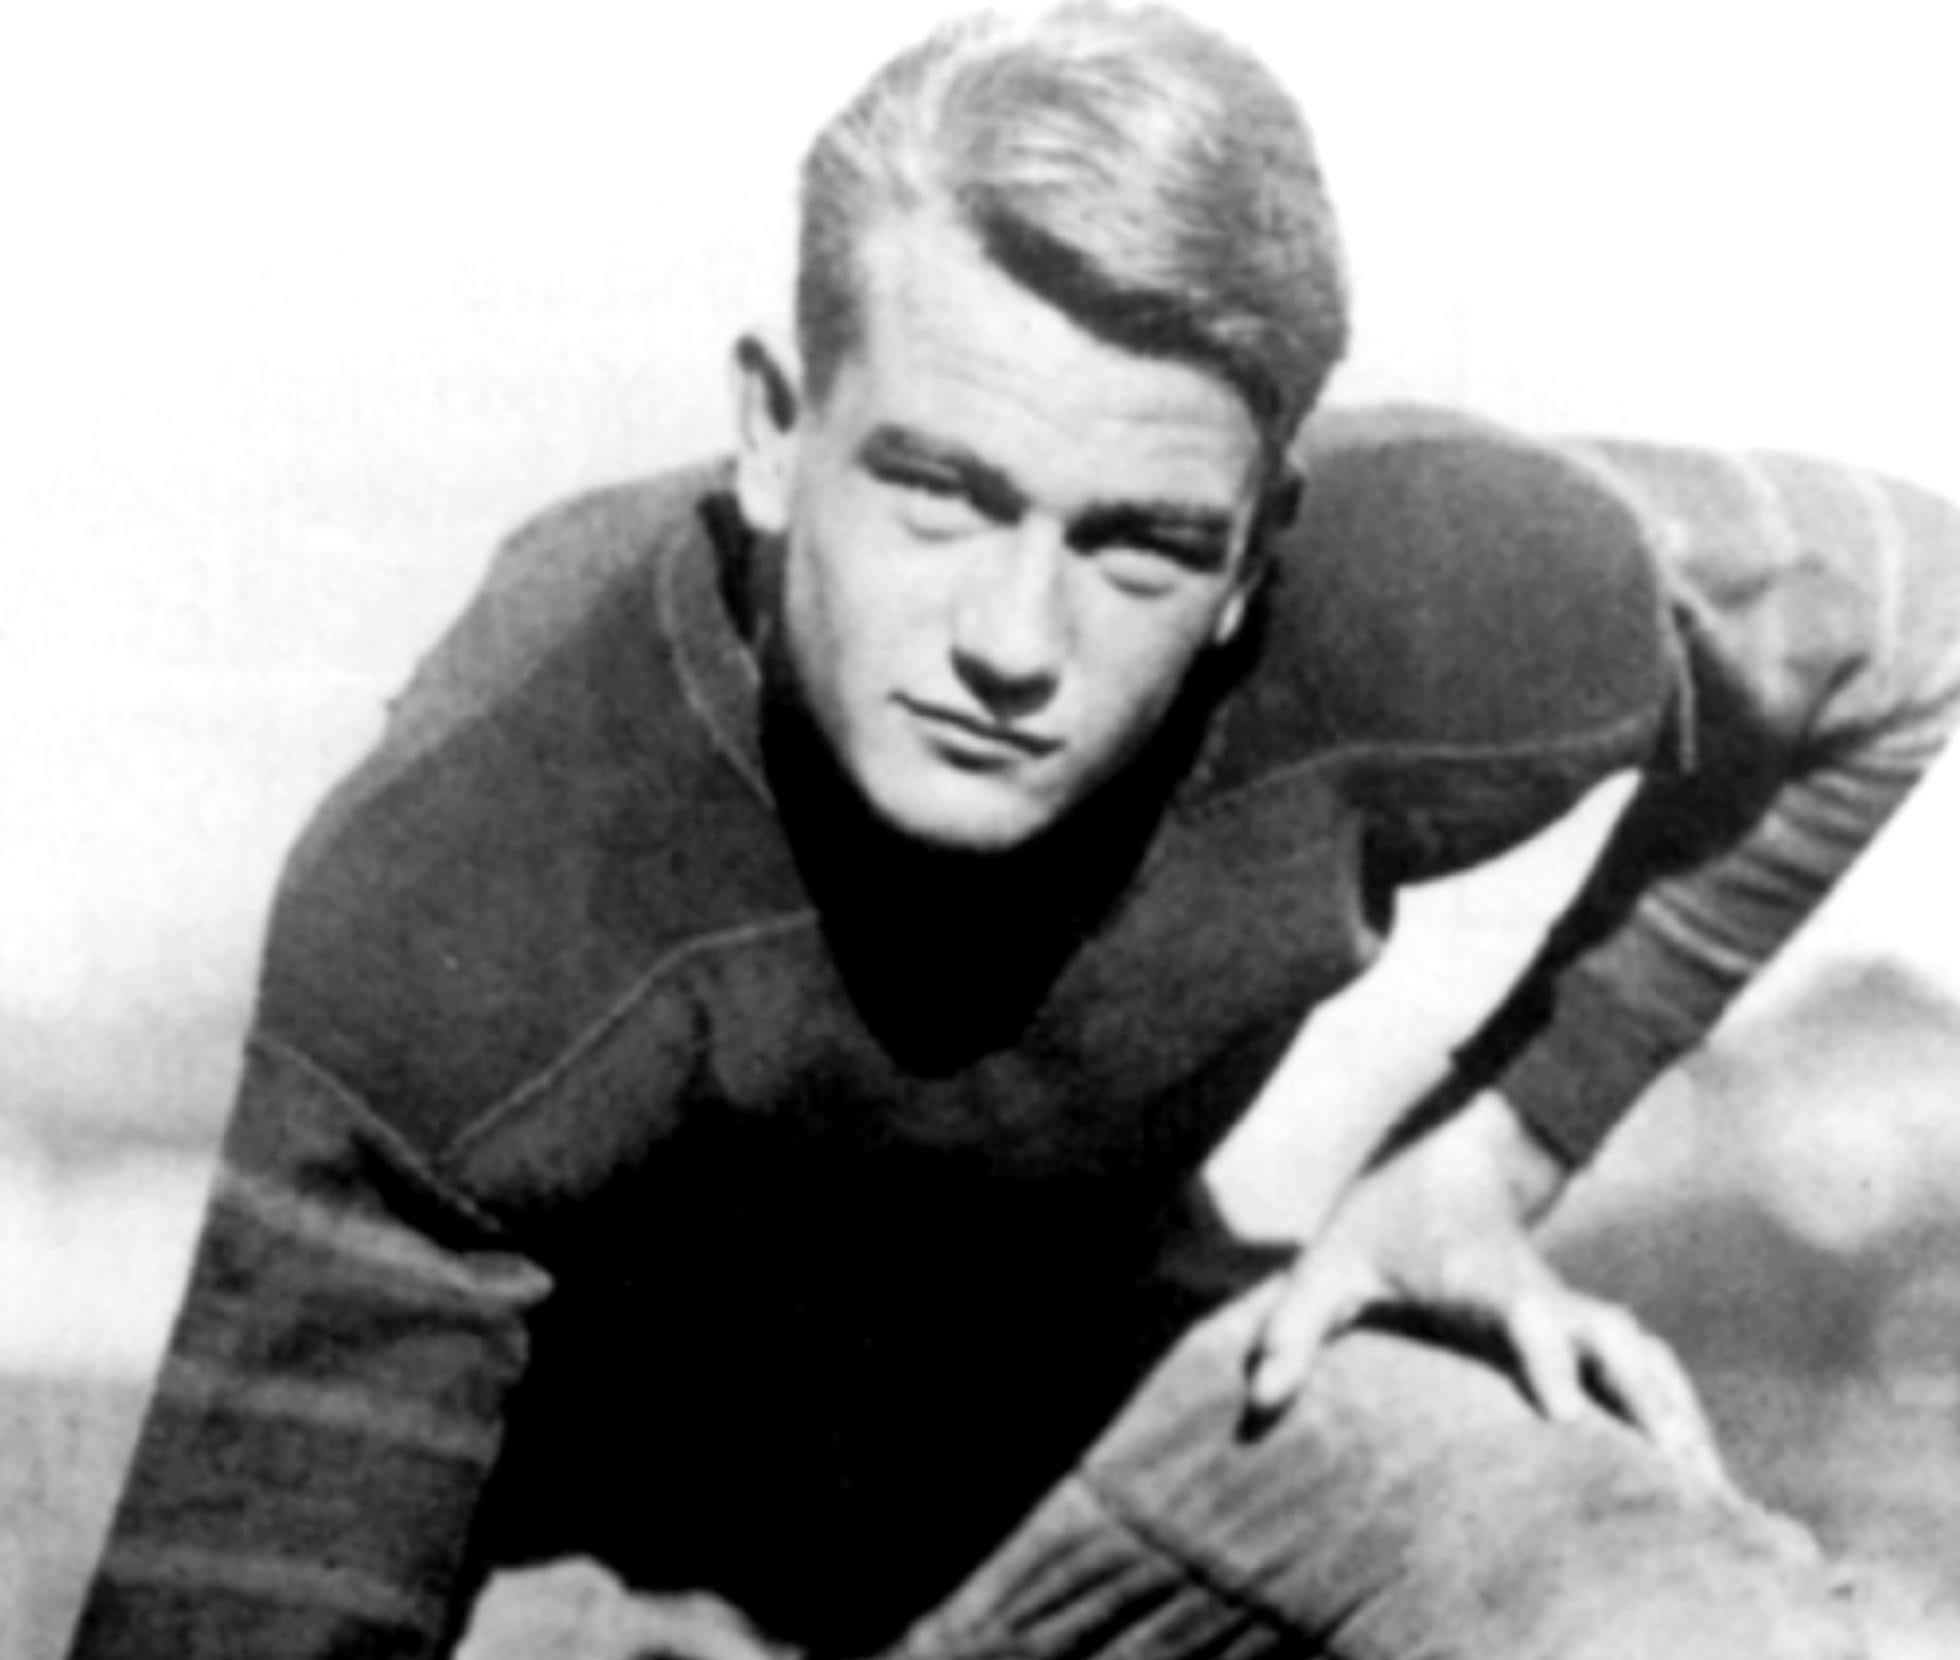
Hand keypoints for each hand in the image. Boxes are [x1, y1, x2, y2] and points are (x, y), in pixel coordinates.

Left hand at [1243, 1089, 1729, 1491]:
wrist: (1458, 1157)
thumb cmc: (1386, 1218)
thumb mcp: (1327, 1263)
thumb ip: (1292, 1328)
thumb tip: (1258, 1402)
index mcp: (1484, 1279)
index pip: (1525, 1320)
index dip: (1547, 1363)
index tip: (1567, 1421)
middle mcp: (1545, 1295)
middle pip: (1616, 1346)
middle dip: (1650, 1408)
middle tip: (1683, 1481)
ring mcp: (1578, 1308)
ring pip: (1648, 1360)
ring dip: (1681, 1420)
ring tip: (1717, 1502)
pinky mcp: (1592, 1327)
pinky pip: (1652, 1369)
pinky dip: (1681, 1414)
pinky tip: (1704, 1480)